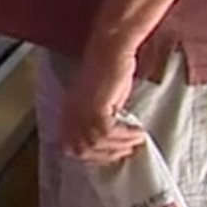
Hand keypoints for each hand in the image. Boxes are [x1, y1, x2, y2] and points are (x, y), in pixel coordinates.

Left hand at [60, 46, 143, 163]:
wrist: (112, 49)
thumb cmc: (110, 71)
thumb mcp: (103, 101)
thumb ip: (102, 120)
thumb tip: (113, 140)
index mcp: (69, 113)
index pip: (70, 147)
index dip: (91, 156)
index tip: (112, 155)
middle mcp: (71, 113)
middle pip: (81, 149)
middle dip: (106, 155)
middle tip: (126, 151)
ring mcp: (81, 110)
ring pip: (96, 142)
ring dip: (120, 145)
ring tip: (135, 140)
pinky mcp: (95, 105)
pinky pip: (108, 131)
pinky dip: (125, 134)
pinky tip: (137, 131)